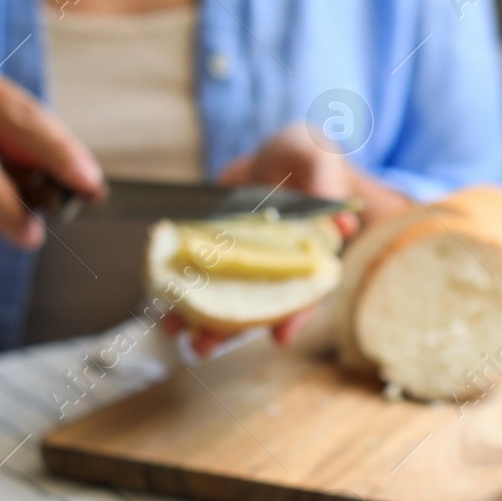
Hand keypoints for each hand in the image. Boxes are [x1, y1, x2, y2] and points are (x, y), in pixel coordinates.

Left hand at [171, 123, 409, 353]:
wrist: (275, 152)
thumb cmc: (307, 157)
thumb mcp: (320, 162)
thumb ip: (326, 188)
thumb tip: (343, 227)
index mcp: (306, 257)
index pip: (303, 295)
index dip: (293, 318)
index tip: (279, 338)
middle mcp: (273, 267)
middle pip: (253, 307)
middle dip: (228, 331)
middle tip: (203, 348)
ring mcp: (242, 260)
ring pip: (221, 296)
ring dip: (196, 318)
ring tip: (174, 333)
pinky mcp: (214, 246)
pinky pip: (195, 270)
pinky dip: (177, 284)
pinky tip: (158, 297)